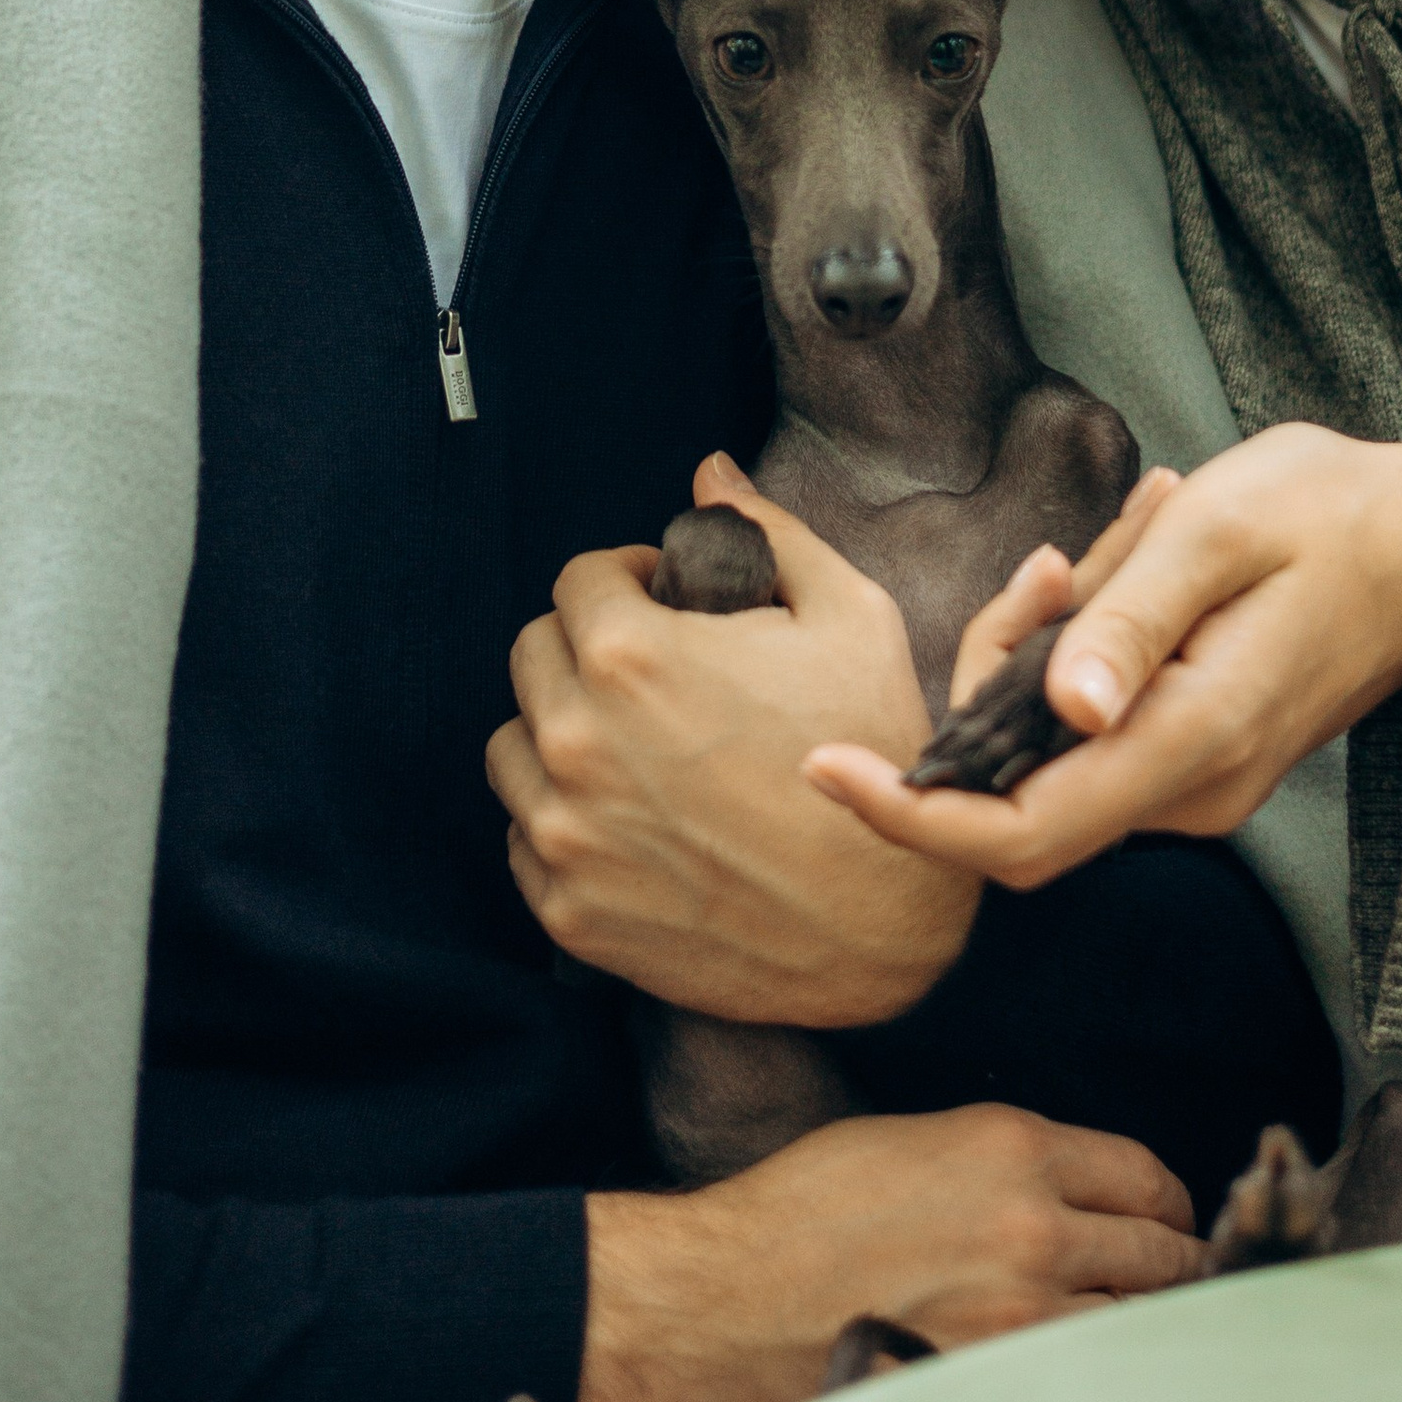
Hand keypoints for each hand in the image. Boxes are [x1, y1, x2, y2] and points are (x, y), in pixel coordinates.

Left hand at [489, 460, 977, 1028]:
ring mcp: (564, 833)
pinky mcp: (567, 910)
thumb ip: (770, 533)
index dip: (630, 579)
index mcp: (630, 656)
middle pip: (535, 654)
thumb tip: (709, 471)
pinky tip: (636, 819)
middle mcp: (575, 741)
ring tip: (637, 746)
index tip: (668, 600)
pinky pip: (524, 838)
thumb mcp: (850, 617)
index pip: (579, 579)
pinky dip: (565, 819)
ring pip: (515, 745)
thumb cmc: (873, 754)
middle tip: (655, 672)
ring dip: (562, 731)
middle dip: (589, 646)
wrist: (887, 930)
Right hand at [580, 1103, 1203, 1401]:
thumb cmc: (798, 1214)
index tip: (1161, 1222)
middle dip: (1170, 1271)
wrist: (726, 1302)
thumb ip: (1001, 1162)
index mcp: (1012, 1148)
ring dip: (1135, 1336)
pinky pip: (1084, 1390)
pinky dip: (1091, 1387)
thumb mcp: (910, 1143)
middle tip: (1164, 1288)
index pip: (1144, 1177)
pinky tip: (1075, 1387)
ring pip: (1136, 1331)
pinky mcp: (1001, 1391)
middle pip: (1163, 1257)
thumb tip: (1067, 1192)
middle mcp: (1036, 1227)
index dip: (1163, 1205)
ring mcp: (1025, 1320)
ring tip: (1121, 1342)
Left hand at [806, 424, 1401, 892]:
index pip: (1022, 833)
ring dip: (1032, 661)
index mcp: (1194, 742)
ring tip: (1104, 557)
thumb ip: (1131, 620)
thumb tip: (1057, 712)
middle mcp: (1190, 789)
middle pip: (1016, 796)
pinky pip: (1087, 731)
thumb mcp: (1219, 530)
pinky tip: (1117, 578)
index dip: (910, 815)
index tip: (822, 764)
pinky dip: (1068, 660)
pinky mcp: (1193, 755)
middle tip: (1050, 571)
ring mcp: (1195, 782)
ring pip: (1048, 756)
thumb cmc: (1332, 517)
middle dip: (979, 696)